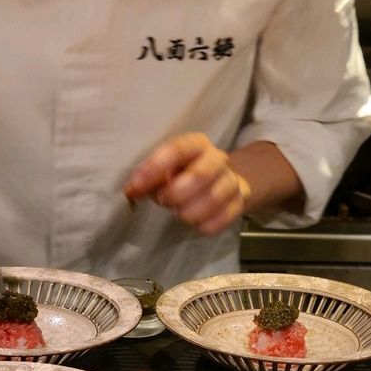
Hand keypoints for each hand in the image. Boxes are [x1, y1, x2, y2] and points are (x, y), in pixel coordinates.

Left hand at [124, 133, 249, 235]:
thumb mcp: (165, 170)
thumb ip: (148, 179)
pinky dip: (207, 225)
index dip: (155, 167)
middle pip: (201, 174)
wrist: (220, 183)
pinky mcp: (239, 202)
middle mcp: (217, 158)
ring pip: (214, 197)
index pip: (178, 149)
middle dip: (176, 192)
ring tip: (179, 214)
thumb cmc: (183, 175)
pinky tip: (197, 225)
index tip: (136, 185)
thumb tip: (131, 191)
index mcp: (196, 144)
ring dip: (190, 211)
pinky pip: (225, 217)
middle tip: (164, 201)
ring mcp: (231, 180)